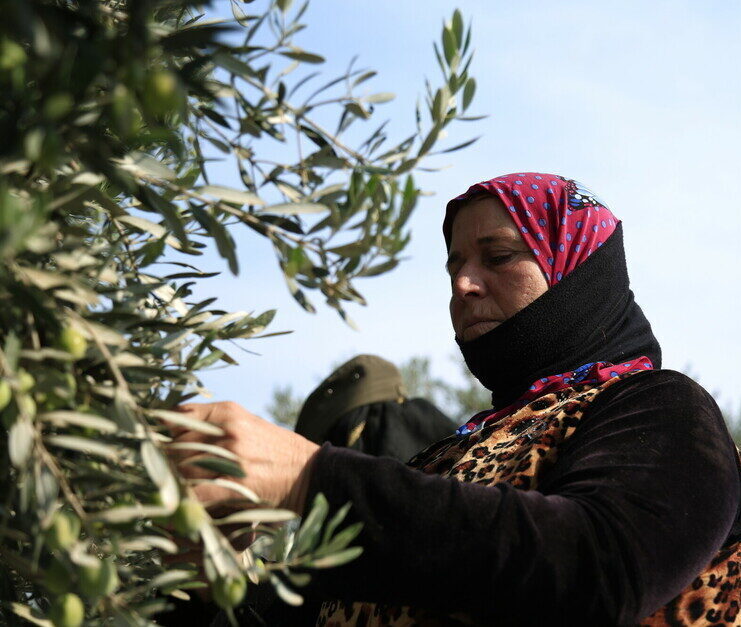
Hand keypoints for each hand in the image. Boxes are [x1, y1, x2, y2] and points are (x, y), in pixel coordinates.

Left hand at [165, 401, 319, 515]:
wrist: (312, 473)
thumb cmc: (277, 452)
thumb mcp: (249, 425)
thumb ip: (215, 425)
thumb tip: (173, 435)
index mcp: (229, 412)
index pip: (178, 417)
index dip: (167, 434)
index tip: (163, 447)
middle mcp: (227, 430)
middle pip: (176, 445)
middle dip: (169, 462)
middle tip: (169, 476)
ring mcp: (231, 457)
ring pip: (181, 469)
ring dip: (176, 483)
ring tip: (179, 492)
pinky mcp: (234, 485)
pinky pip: (194, 493)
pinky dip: (186, 501)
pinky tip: (187, 506)